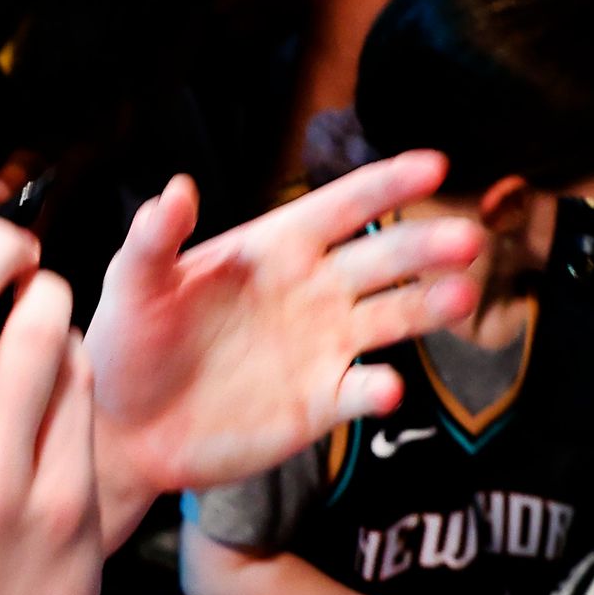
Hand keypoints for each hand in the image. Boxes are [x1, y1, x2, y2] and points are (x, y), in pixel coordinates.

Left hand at [82, 152, 484, 529]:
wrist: (126, 429)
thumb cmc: (129, 344)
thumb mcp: (133, 286)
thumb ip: (155, 240)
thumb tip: (175, 189)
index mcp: (276, 247)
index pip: (343, 206)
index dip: (387, 183)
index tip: (434, 165)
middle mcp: (313, 290)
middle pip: (384, 258)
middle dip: (427, 245)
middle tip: (467, 239)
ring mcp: (323, 346)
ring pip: (394, 317)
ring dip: (429, 306)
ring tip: (462, 297)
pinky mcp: (320, 402)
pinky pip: (360, 390)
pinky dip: (376, 389)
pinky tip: (382, 388)